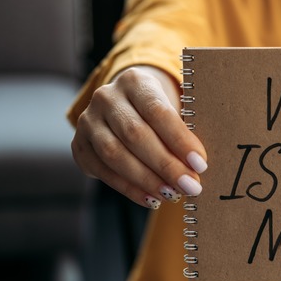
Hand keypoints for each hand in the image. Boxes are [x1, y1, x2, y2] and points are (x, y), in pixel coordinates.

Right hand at [71, 66, 207, 208]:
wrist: (127, 104)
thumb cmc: (160, 110)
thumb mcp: (174, 106)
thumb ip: (185, 130)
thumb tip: (198, 166)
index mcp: (135, 82)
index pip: (157, 111)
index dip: (179, 140)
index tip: (200, 164)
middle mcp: (107, 97)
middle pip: (135, 135)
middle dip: (166, 165)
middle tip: (190, 186)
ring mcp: (88, 121)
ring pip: (115, 154)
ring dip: (147, 180)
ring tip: (172, 194)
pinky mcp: (80, 145)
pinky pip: (103, 171)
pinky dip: (129, 188)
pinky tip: (152, 198)